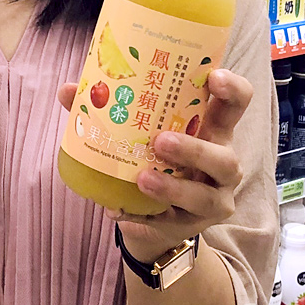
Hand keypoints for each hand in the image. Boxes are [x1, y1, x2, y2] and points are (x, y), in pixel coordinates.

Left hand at [58, 69, 252, 262]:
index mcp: (211, 130)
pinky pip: (168, 223)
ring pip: (204, 197)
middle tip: (160, 141)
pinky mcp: (191, 225)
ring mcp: (212, 198)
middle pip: (224, 157)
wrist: (154, 216)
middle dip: (195, 149)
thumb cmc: (153, 159)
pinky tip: (116, 210)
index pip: (236, 104)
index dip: (232, 89)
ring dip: (173, 188)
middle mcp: (221, 164)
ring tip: (142, 179)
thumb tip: (67, 90)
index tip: (213, 78)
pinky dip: (140, 217)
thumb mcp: (139, 132)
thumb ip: (107, 109)